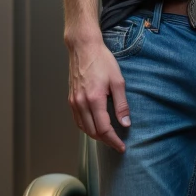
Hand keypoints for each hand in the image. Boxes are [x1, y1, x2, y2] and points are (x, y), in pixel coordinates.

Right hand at [67, 34, 130, 152]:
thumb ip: (122, 104)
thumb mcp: (118, 81)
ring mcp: (74, 101)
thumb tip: (125, 123)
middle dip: (106, 141)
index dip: (114, 141)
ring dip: (96, 136)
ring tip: (108, 137)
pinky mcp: (70, 99)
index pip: (104, 129)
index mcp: (94, 100)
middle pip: (93, 132)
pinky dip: (86, 127)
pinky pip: (77, 120)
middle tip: (117, 143)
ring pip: (83, 128)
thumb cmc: (102, 61)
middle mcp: (81, 103)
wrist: (83, 47)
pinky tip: (95, 126)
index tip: (122, 147)